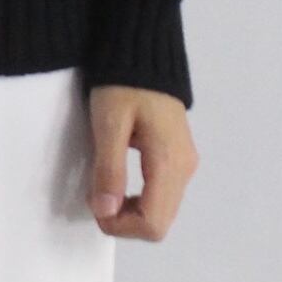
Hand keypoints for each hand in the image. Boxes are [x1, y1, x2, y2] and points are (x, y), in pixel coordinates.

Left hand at [86, 85, 198, 239]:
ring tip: (106, 189)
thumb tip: (106, 211)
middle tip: (98, 199)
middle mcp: (184, 169)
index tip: (96, 206)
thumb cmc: (123, 84)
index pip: (153, 224)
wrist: (144, 54)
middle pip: (160, 224)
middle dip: (125, 222)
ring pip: (162, 213)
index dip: (121, 227)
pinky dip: (140, 201)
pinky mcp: (179, 159)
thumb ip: (109, 169)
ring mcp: (185, 165)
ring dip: (131, 213)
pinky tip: (120, 182)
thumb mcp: (109, 124)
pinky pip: (162, 196)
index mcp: (169, 163)